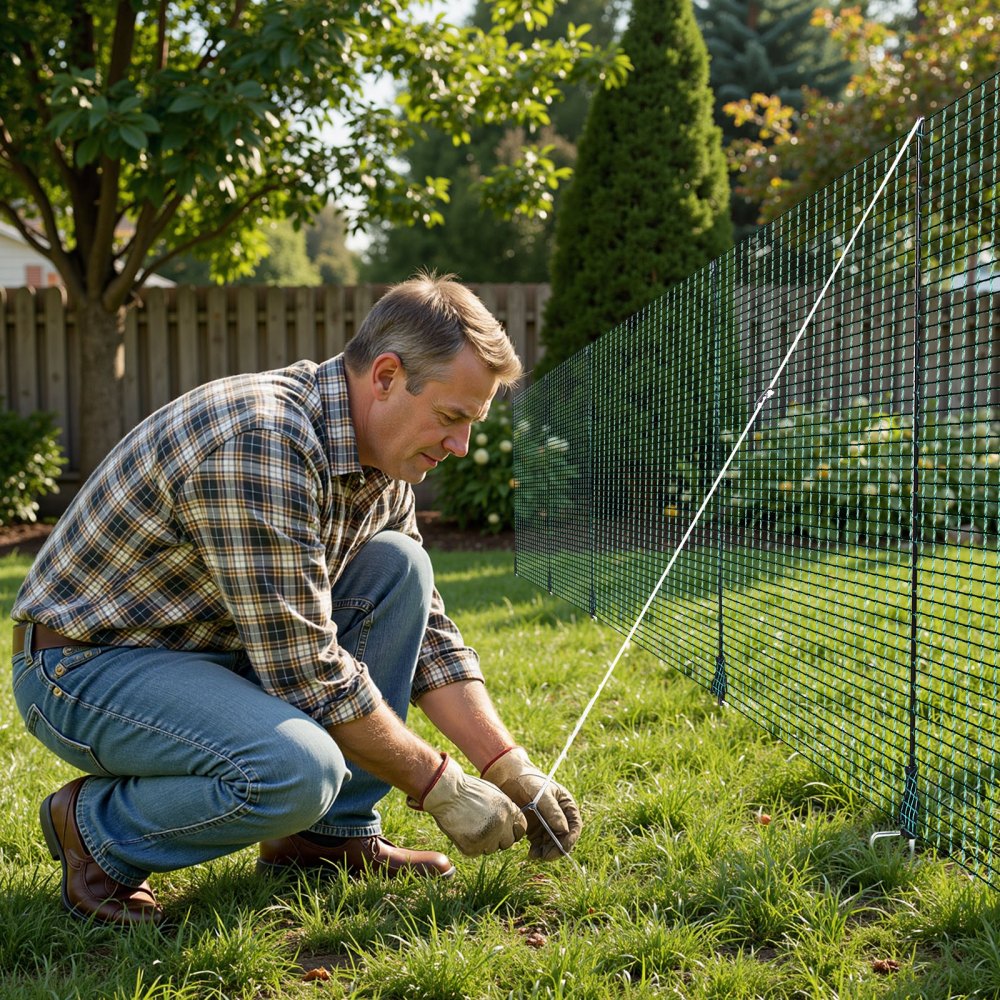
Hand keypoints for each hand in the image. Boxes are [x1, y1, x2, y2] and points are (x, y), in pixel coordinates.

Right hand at [408, 754, 526, 856]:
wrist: (447, 793)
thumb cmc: (468, 790)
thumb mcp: (493, 795)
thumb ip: (505, 810)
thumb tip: (511, 825)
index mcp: (509, 810)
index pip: (521, 830)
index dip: (512, 830)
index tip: (503, 829)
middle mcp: (502, 825)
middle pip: (507, 843)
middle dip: (497, 839)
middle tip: (483, 828)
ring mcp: (488, 838)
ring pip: (491, 849)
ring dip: (483, 842)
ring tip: (470, 826)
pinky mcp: (473, 848)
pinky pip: (475, 852)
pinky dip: (469, 845)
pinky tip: (462, 830)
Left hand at [481, 747, 581, 859]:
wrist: (509, 778)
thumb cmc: (528, 781)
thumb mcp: (541, 793)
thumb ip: (552, 810)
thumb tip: (564, 830)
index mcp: (566, 805)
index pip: (574, 825)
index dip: (570, 839)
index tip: (562, 847)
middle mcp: (559, 817)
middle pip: (564, 838)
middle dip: (557, 849)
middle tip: (546, 856)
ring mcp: (547, 824)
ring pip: (551, 844)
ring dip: (546, 852)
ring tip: (534, 855)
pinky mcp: (535, 830)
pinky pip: (540, 845)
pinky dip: (537, 851)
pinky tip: (531, 853)